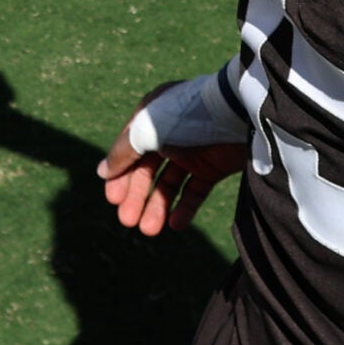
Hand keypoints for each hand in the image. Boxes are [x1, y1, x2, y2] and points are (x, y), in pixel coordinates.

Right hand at [100, 84, 245, 235]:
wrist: (241, 115)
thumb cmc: (188, 116)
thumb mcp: (147, 130)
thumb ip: (123, 152)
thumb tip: (102, 172)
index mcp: (152, 117)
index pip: (129, 150)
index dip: (120, 175)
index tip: (112, 199)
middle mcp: (171, 133)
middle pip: (147, 171)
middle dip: (137, 197)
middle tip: (128, 221)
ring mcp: (193, 151)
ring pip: (169, 184)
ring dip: (157, 207)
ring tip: (150, 230)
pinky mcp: (214, 167)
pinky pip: (194, 191)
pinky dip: (184, 208)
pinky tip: (175, 224)